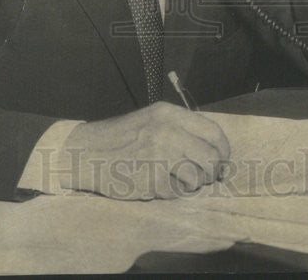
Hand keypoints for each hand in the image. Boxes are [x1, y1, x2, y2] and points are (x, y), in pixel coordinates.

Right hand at [59, 102, 229, 199]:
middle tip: (201, 177)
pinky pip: (175, 193)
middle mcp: (168, 131)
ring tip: (172, 179)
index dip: (223, 151)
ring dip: (189, 185)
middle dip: (210, 172)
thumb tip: (216, 152)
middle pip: (211, 158)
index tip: (221, 162)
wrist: (85, 152)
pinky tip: (153, 184)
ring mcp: (159, 155)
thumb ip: (182, 129)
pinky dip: (168, 193)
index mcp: (170, 114)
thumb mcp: (152, 120)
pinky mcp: (150, 178)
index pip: (214, 132)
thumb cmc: (122, 139)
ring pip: (197, 178)